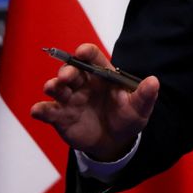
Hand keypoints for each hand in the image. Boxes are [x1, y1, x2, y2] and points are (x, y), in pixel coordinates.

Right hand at [31, 43, 158, 161]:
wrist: (115, 142)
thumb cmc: (127, 117)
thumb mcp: (139, 107)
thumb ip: (145, 95)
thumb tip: (154, 81)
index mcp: (102, 75)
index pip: (93, 58)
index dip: (86, 52)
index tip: (82, 51)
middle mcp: (83, 83)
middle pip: (71, 70)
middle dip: (67, 70)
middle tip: (67, 76)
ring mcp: (70, 99)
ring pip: (56, 88)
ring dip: (52, 86)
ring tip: (53, 88)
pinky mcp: (60, 117)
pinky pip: (46, 111)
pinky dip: (40, 110)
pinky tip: (38, 110)